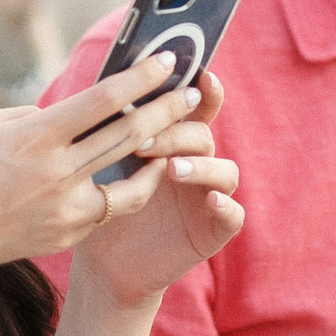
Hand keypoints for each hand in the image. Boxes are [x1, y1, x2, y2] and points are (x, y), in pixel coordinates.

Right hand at [0, 52, 203, 290]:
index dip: (141, 77)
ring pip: (132, 178)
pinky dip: (129, 187)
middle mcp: (55, 173)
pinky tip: (142, 172)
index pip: (104, 100)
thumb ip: (34, 116)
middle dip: (167, 109)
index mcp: (34, 137)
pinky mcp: (67, 236)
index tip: (167, 60)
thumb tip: (71, 111)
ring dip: (160, 153)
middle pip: (128, 134)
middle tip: (193, 92)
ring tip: (178, 135)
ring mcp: (64, 210)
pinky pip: (109, 206)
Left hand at [72, 69, 242, 306]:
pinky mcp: (213, 230)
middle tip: (143, 142)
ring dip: (202, 166)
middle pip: (202, 136)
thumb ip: (115, 129)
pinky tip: (211, 201)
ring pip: (224, 171)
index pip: (196, 108)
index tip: (202, 73)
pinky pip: (233, 215)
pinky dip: (227, 206)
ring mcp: (208, 196)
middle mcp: (197, 164)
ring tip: (172, 170)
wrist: (105, 262)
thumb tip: (102, 85)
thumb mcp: (106, 163)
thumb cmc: (104, 203)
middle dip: (176, 134)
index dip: (205, 89)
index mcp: (175, 142)